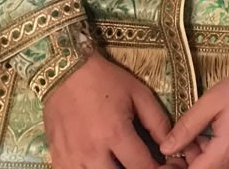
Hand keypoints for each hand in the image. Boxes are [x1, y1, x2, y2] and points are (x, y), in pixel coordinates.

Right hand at [43, 52, 187, 168]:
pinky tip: (101, 165)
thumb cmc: (106, 80)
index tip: (166, 165)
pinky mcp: (57, 158)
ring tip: (123, 163)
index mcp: (115, 133)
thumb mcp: (138, 94)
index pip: (142, 167)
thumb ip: (157, 121)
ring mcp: (71, 158)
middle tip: (143, 164)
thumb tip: (171, 145)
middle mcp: (92, 151)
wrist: (65, 70)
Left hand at [160, 63, 228, 168]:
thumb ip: (187, 126)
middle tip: (188, 139)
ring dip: (207, 162)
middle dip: (192, 162)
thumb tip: (166, 148)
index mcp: (226, 152)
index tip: (172, 151)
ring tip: (203, 136)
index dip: (177, 165)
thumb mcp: (212, 100)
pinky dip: (222, 160)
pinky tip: (219, 140)